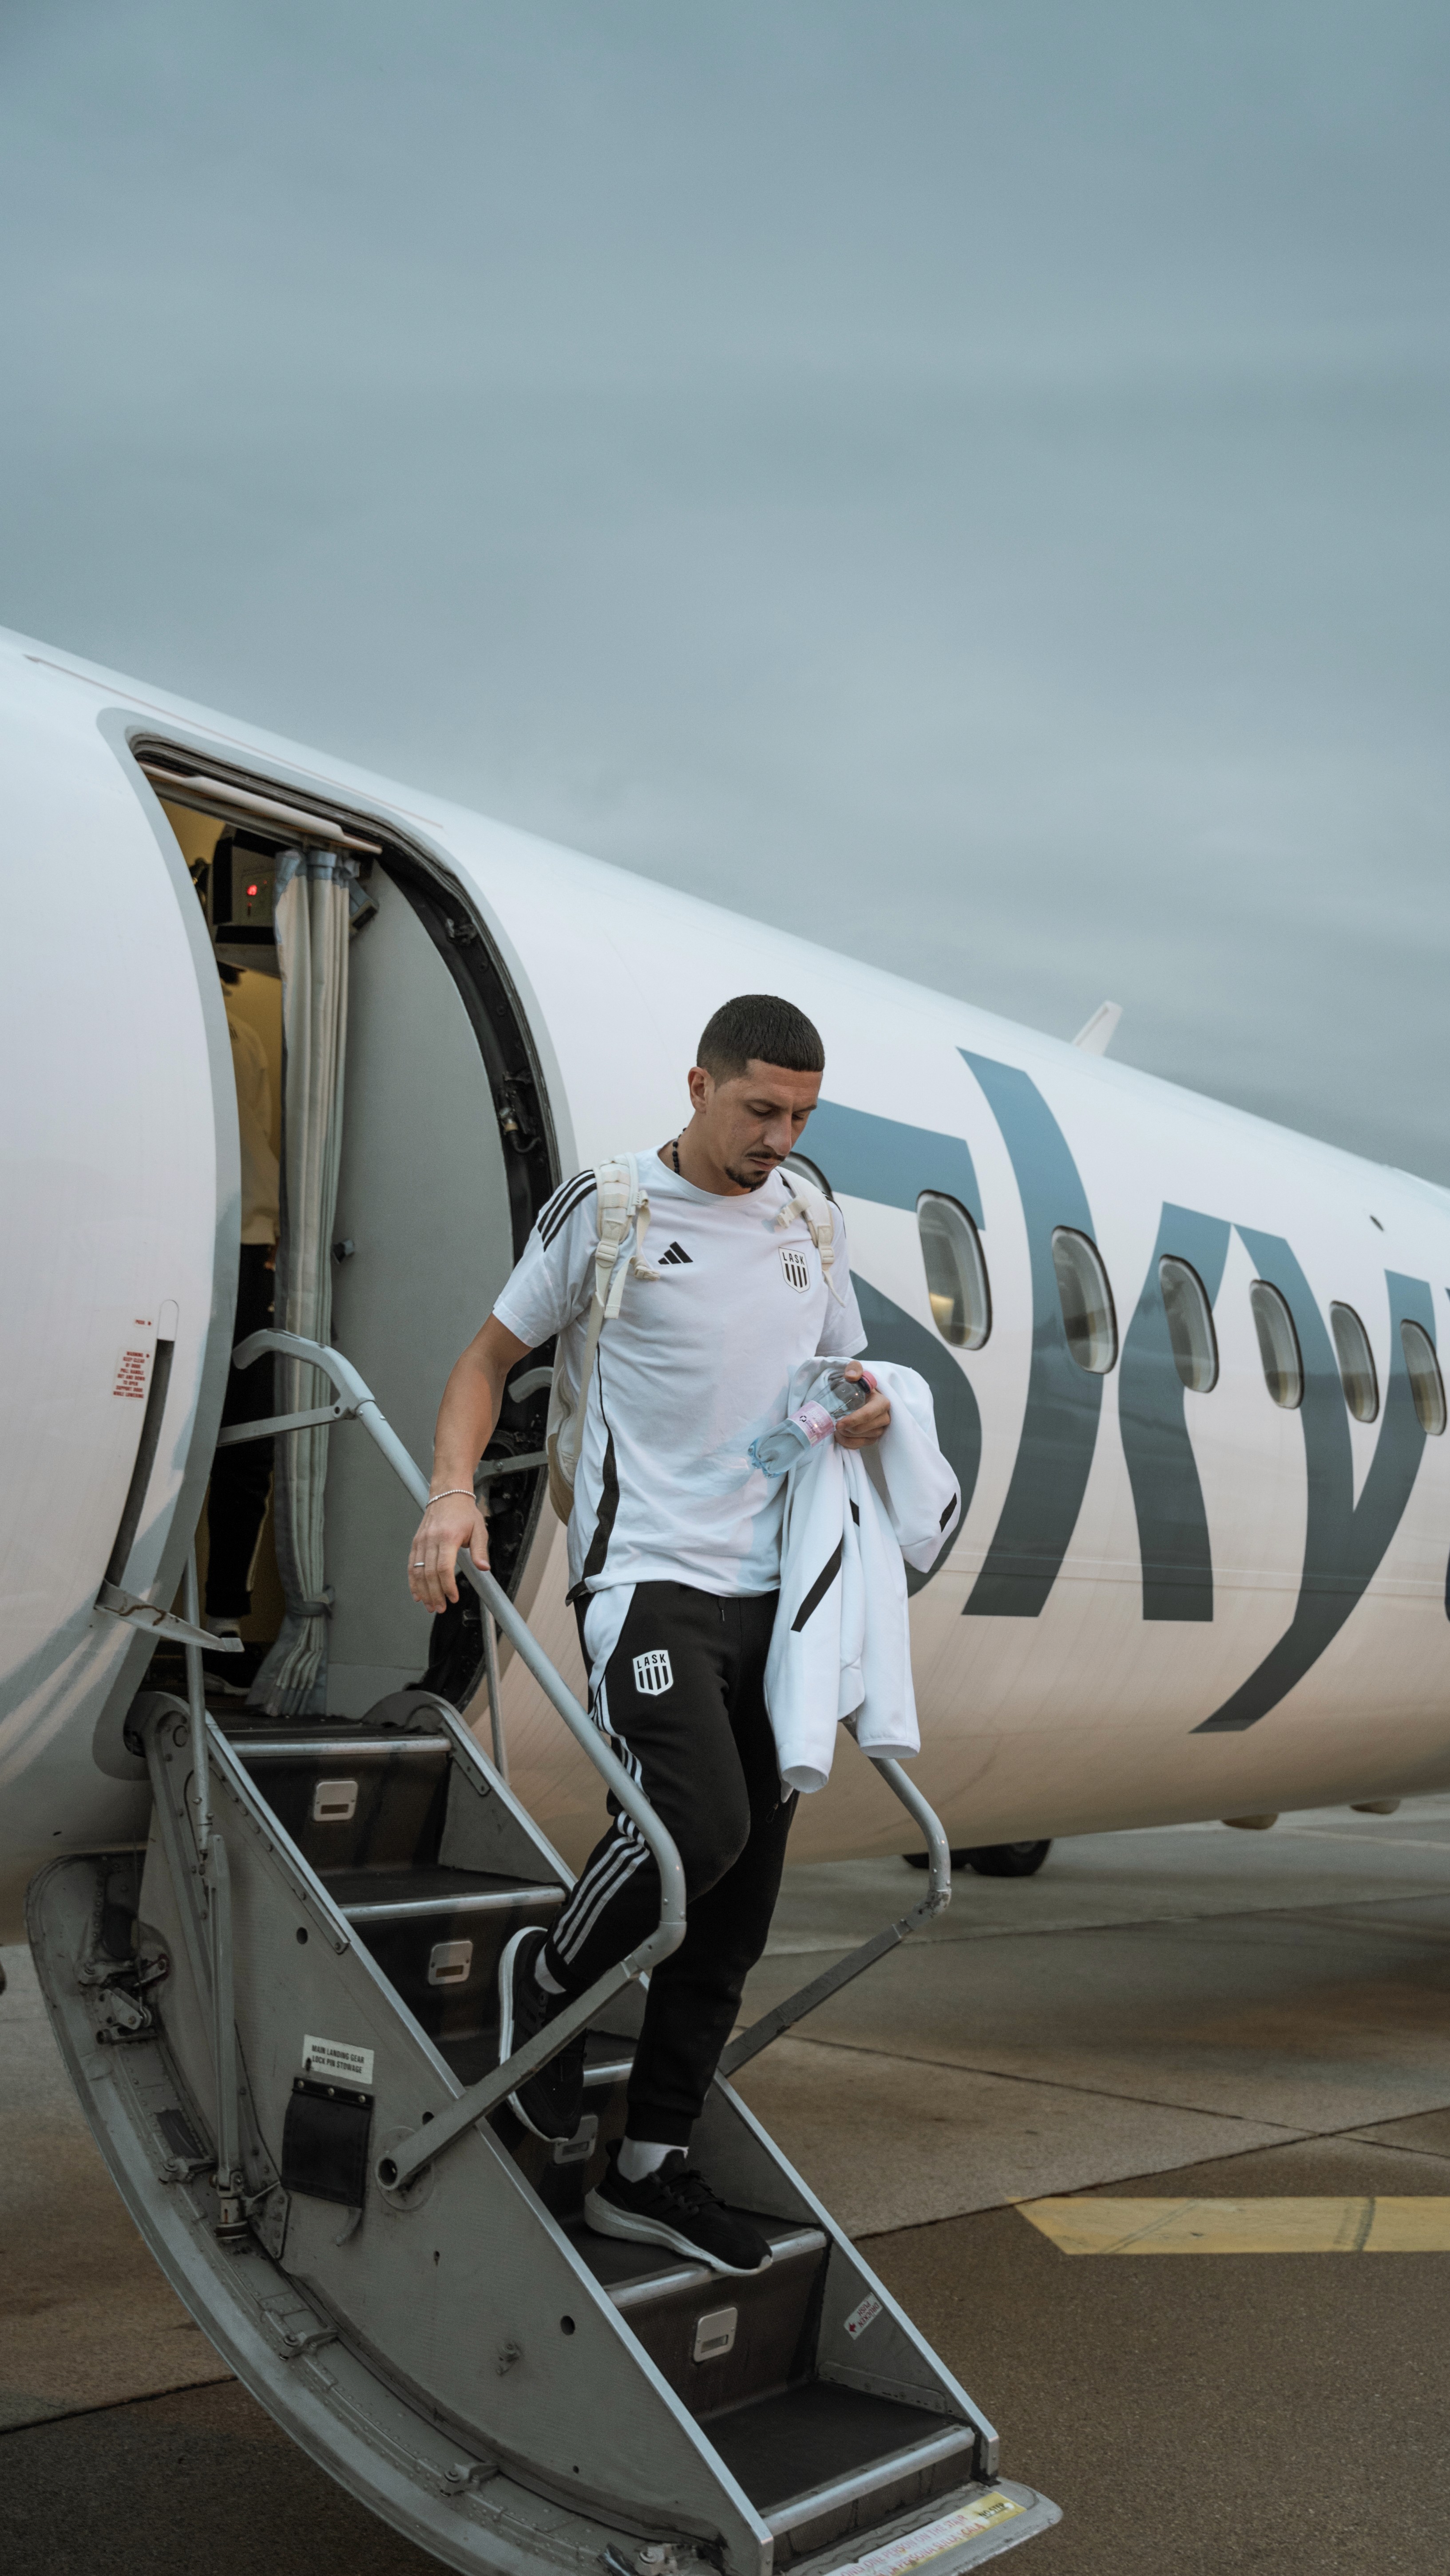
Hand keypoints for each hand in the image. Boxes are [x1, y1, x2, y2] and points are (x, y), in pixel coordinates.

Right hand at [407, 1494, 488, 1612]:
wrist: (448, 1494)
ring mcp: (421, 1541)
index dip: (447, 1586)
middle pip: (430, 1573)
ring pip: (418, 1571)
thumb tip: (484, 1568)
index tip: (453, 1597)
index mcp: (448, 1537)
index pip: (444, 1568)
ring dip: (423, 1591)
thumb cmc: (464, 1512)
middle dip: (435, 1594)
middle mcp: (431, 1539)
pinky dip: (413, 1581)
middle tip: (440, 1608)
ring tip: (430, 1606)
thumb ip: (479, 1550)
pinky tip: (417, 1593)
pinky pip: (412, 1565)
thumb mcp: (479, 1529)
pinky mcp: (416, 1542)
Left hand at [834, 1361, 890, 1449]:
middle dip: (846, 1429)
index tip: (838, 1423)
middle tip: (833, 1423)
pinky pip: (859, 1445)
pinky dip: (847, 1443)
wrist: (862, 1395)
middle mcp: (884, 1418)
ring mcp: (880, 1430)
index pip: (867, 1415)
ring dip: (845, 1435)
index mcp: (882, 1403)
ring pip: (860, 1438)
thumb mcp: (857, 1372)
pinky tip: (840, 1436)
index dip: (852, 1420)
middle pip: (862, 1429)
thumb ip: (855, 1369)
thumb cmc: (859, 1384)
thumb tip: (851, 1376)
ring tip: (835, 1428)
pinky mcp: (874, 1438)